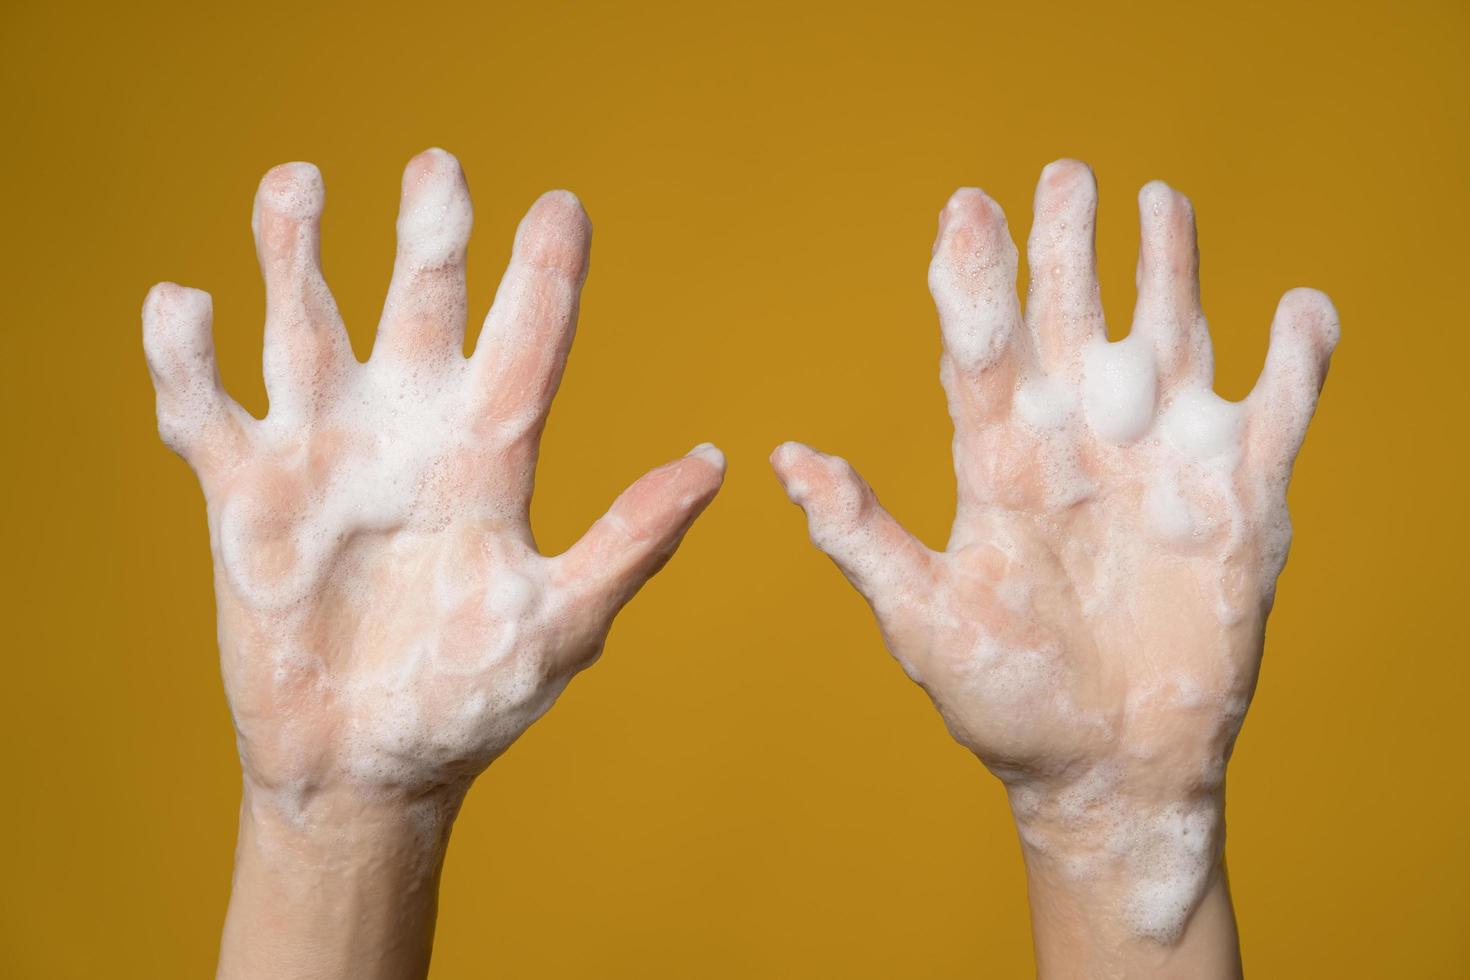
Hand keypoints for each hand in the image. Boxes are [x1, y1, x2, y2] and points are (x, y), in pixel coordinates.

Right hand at [144, 149, 723, 977]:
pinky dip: (186, 359)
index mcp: (490, 459)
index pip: (526, 345)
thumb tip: (715, 463)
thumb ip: (633, 542)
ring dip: (296, 257)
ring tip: (300, 183)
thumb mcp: (562, 622)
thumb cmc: (472, 702)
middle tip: (439, 169)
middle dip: (428, 239)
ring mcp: (325, 455)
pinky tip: (185, 304)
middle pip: (419, 310)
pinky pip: (205, 411)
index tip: (563, 207)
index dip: (544, 277)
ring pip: (306, 328)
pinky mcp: (244, 493)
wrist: (371, 768)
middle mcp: (409, 434)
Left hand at [771, 160, 1335, 964]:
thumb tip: (785, 458)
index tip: (966, 207)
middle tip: (1062, 175)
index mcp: (1001, 461)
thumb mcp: (925, 619)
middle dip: (1068, 246)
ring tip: (1157, 200)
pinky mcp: (1241, 496)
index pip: (986, 346)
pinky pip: (1280, 406)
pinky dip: (1298, 358)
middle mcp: (1080, 441)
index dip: (977, 276)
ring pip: (1170, 335)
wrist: (1105, 769)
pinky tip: (1299, 310)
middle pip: (1074, 317)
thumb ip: (862, 535)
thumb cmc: (1006, 703)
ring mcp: (1161, 460)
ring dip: (1168, 269)